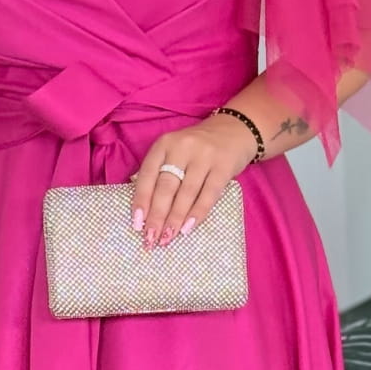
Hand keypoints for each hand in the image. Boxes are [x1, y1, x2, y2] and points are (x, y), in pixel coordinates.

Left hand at [132, 113, 257, 250]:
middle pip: (166, 187)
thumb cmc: (196, 148)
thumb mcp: (173, 151)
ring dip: (175, 219)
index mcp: (164, 144)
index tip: (136, 224)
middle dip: (157, 216)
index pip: (148, 175)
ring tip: (167, 238)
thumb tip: (141, 206)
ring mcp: (204, 156)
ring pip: (186, 193)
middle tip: (150, 239)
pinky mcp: (223, 167)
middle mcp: (182, 148)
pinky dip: (197, 213)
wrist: (234, 130)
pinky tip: (188, 229)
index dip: (141, 201)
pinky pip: (209, 194)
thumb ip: (158, 171)